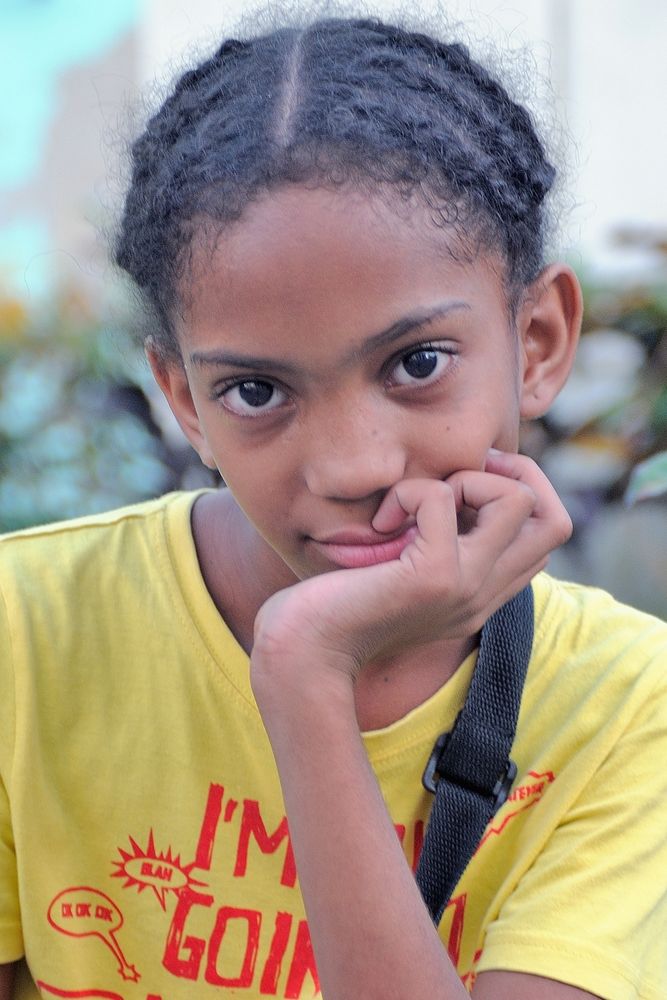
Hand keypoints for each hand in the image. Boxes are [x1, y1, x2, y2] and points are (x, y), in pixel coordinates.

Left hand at [251, 451, 570, 691]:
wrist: (302, 656)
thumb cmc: (334, 610)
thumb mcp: (398, 575)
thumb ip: (432, 546)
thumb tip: (444, 488)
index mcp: (481, 594)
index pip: (548, 535)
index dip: (519, 490)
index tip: (466, 482)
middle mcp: (484, 595)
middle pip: (556, 519)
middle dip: (514, 473)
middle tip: (457, 477)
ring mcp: (465, 587)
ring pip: (519, 500)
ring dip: (465, 479)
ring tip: (416, 505)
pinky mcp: (433, 578)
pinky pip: (442, 499)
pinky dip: (410, 492)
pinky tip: (382, 522)